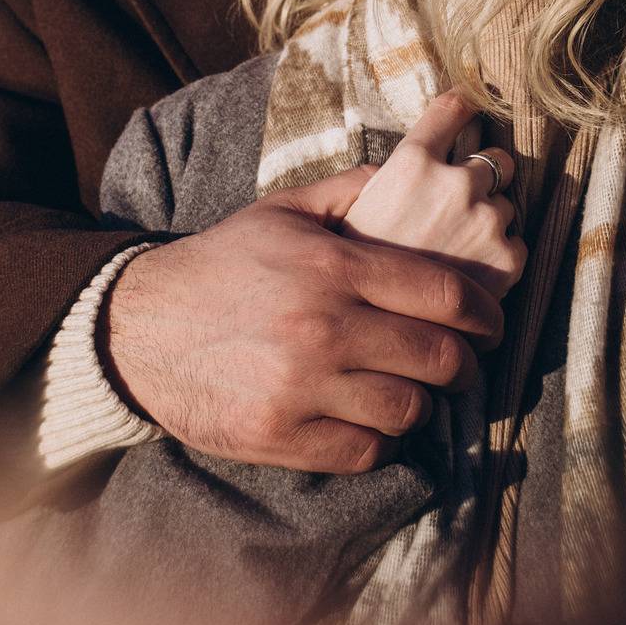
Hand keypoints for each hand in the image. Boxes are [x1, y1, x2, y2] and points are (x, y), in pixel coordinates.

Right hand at [98, 167, 503, 473]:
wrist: (135, 328)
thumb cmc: (219, 265)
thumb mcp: (280, 211)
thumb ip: (350, 191)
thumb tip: (409, 173)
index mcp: (333, 267)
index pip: (444, 295)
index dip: (483, 315)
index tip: (491, 325)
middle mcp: (324, 327)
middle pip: (438, 358)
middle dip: (463, 365)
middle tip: (460, 365)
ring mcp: (302, 387)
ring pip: (408, 410)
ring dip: (419, 405)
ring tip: (410, 393)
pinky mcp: (280, 435)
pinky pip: (364, 451)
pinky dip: (378, 441)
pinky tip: (369, 423)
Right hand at [343, 91, 526, 299]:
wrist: (363, 328)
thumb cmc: (348, 268)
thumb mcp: (343, 209)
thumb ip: (373, 177)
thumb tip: (400, 165)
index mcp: (412, 163)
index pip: (452, 109)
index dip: (465, 104)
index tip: (472, 101)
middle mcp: (455, 183)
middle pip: (497, 160)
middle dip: (484, 180)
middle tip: (458, 211)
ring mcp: (485, 221)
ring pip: (508, 206)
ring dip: (490, 223)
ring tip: (457, 253)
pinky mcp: (508, 261)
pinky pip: (518, 246)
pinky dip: (500, 259)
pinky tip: (470, 277)